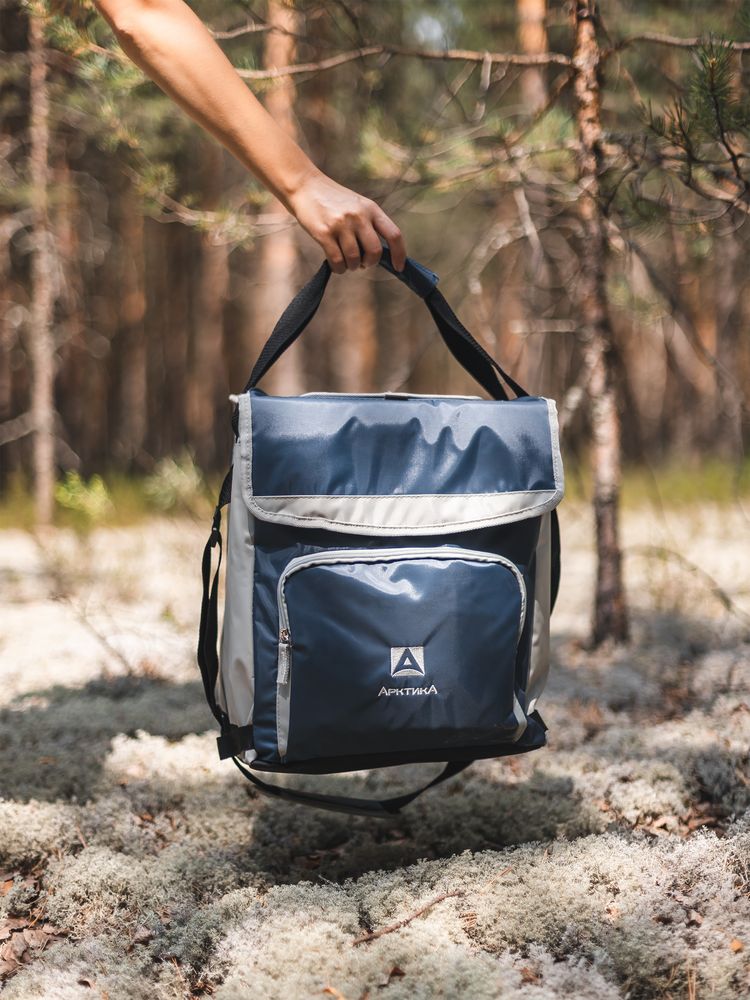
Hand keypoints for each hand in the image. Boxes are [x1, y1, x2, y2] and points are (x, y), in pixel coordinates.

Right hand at [285, 169, 405, 274]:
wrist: (305, 186)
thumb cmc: (333, 201)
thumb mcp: (358, 205)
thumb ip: (370, 225)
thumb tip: (378, 255)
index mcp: (371, 209)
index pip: (394, 234)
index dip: (399, 254)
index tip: (399, 267)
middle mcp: (358, 216)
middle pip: (374, 252)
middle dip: (369, 263)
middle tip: (362, 264)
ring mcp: (341, 224)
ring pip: (354, 259)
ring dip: (352, 267)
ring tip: (346, 262)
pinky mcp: (324, 233)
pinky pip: (337, 261)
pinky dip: (339, 268)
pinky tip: (336, 265)